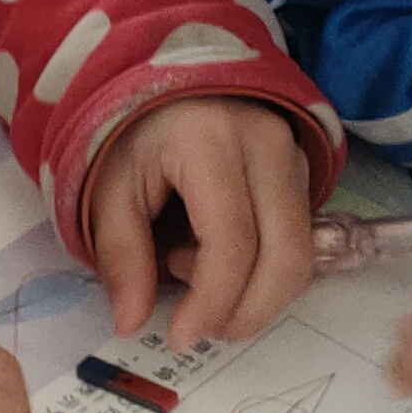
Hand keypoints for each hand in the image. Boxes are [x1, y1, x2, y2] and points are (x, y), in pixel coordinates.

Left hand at [83, 95, 318, 348]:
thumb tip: (131, 325)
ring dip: (256, 293)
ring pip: (301, 255)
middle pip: (285, 256)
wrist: (168, 75)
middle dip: (247, 312)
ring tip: (195, 274)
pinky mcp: (302, 172)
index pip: (232, 242)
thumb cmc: (133, 130)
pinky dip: (265, 272)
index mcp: (212, 142)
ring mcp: (294, 158)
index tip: (180, 337)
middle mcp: (268, 147)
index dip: (212, 302)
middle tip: (200, 329)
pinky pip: (299, 241)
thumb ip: (121, 255)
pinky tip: (216, 257)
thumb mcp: (108, 187)